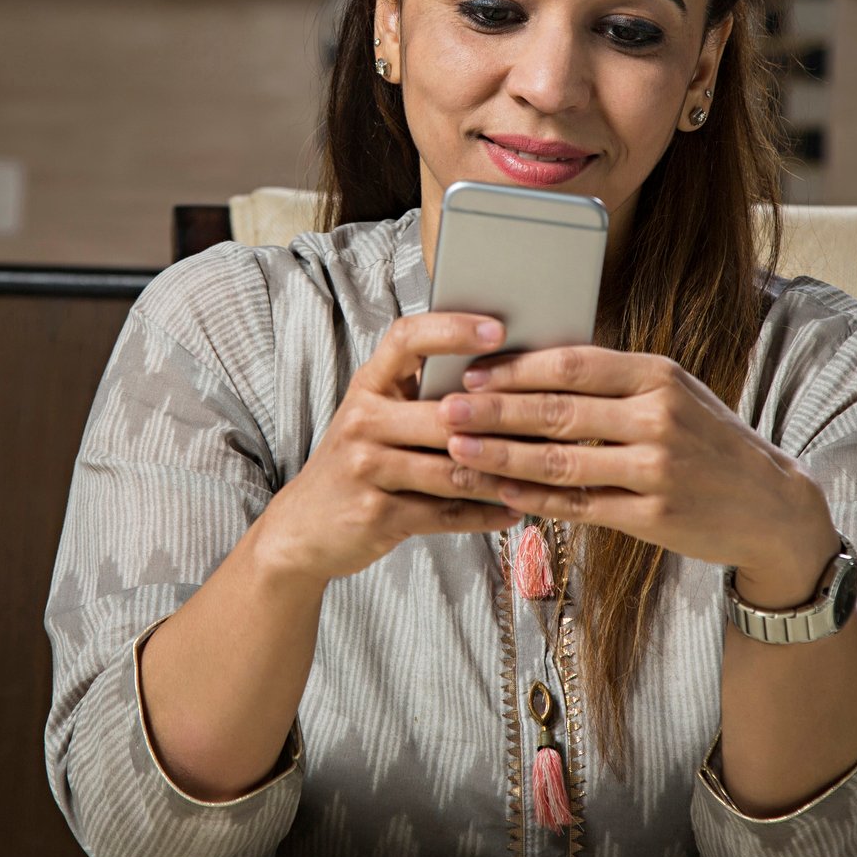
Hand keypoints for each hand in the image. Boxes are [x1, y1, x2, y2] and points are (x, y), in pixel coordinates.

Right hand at [249, 312, 521, 584]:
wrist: (304, 526)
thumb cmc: (359, 463)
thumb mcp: (375, 417)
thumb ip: (420, 395)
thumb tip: (499, 372)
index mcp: (368, 386)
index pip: (406, 338)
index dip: (452, 329)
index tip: (498, 329)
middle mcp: (362, 420)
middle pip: (445, 413)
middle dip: (502, 421)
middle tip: (552, 418)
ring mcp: (366, 468)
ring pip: (453, 469)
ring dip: (504, 474)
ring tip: (544, 471)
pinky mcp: (376, 514)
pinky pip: (446, 513)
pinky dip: (485, 515)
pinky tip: (515, 511)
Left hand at [438, 346, 839, 605]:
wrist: (769, 504)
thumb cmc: (707, 440)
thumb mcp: (673, 392)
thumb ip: (613, 381)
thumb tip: (532, 364)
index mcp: (658, 375)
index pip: (573, 364)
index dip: (516, 369)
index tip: (471, 372)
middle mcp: (658, 417)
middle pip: (557, 411)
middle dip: (493, 412)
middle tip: (445, 410)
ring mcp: (657, 469)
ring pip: (560, 463)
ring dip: (500, 458)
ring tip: (458, 452)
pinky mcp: (654, 517)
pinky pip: (578, 506)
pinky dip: (533, 499)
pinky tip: (498, 493)